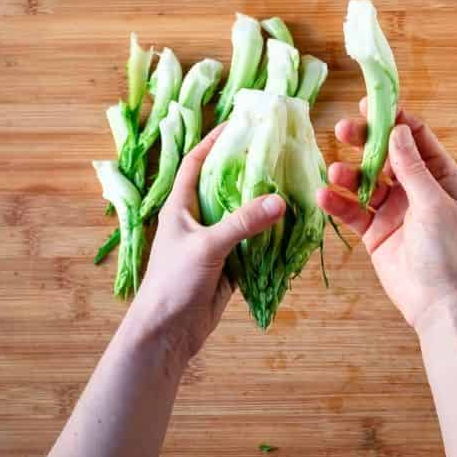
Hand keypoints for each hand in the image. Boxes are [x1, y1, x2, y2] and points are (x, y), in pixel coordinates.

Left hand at [128, 125, 284, 362]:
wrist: (167, 333)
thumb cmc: (174, 281)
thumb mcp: (208, 246)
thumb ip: (242, 223)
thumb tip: (278, 199)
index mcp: (180, 206)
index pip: (197, 162)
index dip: (214, 141)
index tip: (237, 123)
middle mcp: (196, 220)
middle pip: (222, 187)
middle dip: (245, 171)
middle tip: (274, 153)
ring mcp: (212, 244)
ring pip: (240, 218)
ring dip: (260, 206)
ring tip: (289, 185)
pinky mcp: (226, 268)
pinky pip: (250, 247)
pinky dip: (266, 239)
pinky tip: (288, 229)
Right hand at [317, 104, 456, 334]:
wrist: (442, 307)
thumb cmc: (450, 253)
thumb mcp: (435, 205)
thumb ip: (413, 168)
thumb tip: (397, 130)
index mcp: (441, 178)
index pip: (416, 138)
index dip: (394, 119)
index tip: (369, 106)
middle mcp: (416, 189)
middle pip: (386, 154)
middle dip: (364, 141)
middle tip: (342, 130)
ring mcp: (394, 210)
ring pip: (366, 180)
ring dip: (348, 173)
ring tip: (334, 172)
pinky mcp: (376, 231)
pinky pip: (353, 210)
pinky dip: (338, 202)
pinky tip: (324, 196)